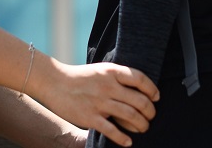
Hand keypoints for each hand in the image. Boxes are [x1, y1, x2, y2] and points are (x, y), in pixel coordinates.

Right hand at [36, 61, 158, 146]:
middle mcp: (107, 86)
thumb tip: (139, 89)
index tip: (156, 97)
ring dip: (141, 125)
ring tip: (143, 128)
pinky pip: (112, 131)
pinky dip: (123, 138)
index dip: (152, 89)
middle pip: (139, 100)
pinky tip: (128, 142)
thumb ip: (117, 77)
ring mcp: (99, 102)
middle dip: (150, 112)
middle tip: (151, 116)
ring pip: (130, 116)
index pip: (140, 79)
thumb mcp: (101, 70)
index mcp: (111, 72)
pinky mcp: (90, 117)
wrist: (54, 83)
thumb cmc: (80, 77)